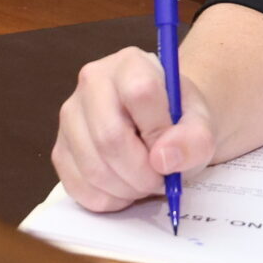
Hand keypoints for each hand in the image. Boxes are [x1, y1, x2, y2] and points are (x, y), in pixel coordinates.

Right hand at [53, 46, 221, 211]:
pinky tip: (125, 188)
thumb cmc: (179, 122)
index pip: (140, 93)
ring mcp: (70, 116)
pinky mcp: (60, 149)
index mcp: (130, 63)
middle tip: (161, 180)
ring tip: (146, 182)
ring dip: (127, 189)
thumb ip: (194, 139)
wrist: (161, 128)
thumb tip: (162, 159)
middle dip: (142, 173)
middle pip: (110, 138)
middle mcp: (92, 81)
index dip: (159, 133)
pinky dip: (109, 199)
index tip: (171, 151)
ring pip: (93, 167)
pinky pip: (78, 187)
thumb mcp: (201, 125)